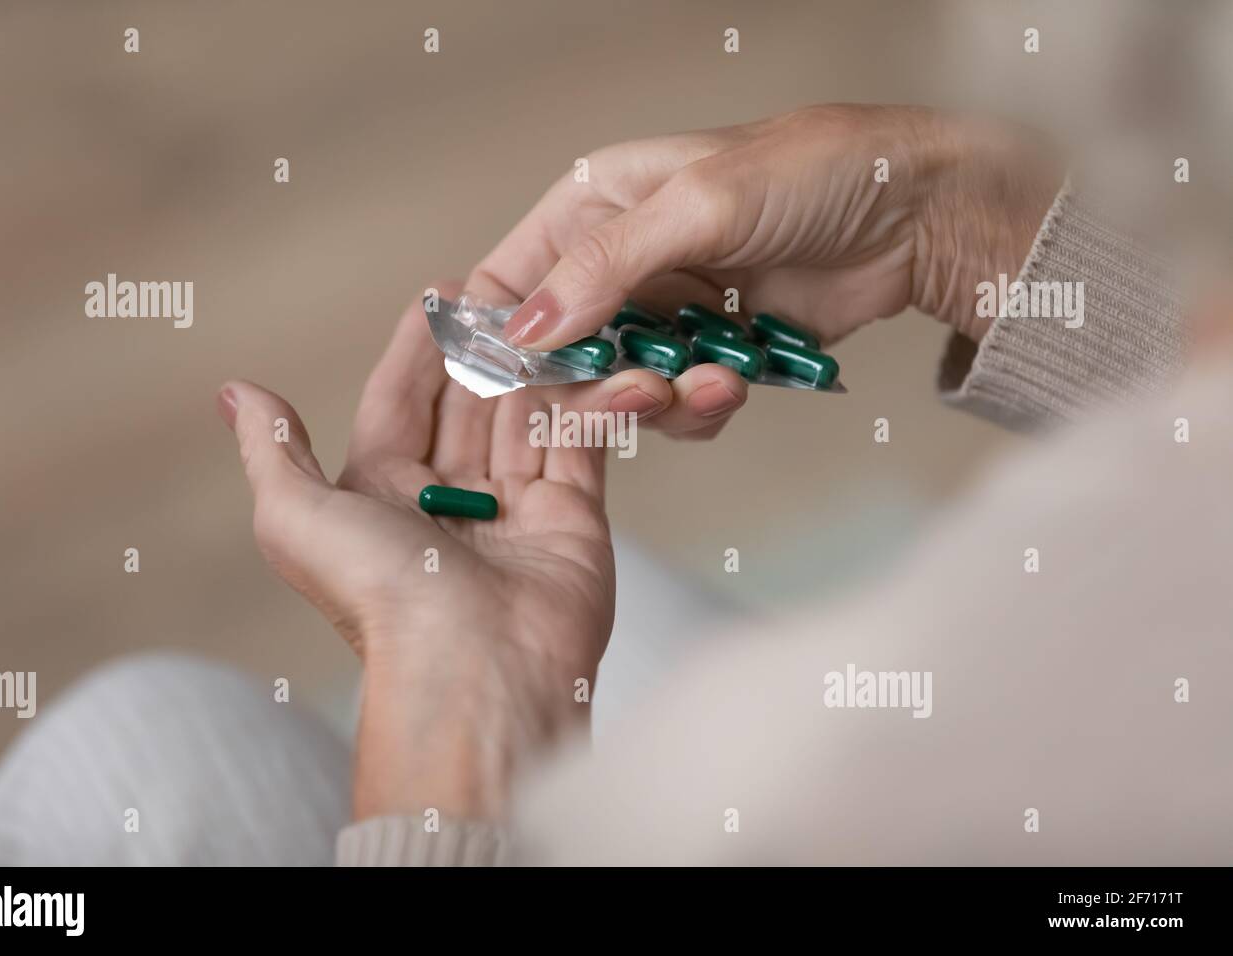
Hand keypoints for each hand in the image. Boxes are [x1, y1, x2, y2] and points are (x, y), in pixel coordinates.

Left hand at [218, 282, 614, 819]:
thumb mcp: (296, 518)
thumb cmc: (380, 597)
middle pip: (468, 402)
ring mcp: (513, 511)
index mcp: (381, 494)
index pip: (401, 401)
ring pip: (526, 417)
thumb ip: (273, 450)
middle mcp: (447, 500)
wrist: (477, 668)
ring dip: (538, 364)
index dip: (417, 347)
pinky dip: (591, 404)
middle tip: (509, 286)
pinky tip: (598, 359)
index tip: (439, 293)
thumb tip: (235, 392)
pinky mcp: (572, 522)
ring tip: (556, 308)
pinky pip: (579, 447)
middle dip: (484, 346)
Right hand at [477, 103, 1061, 365]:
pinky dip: (699, 408)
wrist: (914, 214)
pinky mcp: (711, 353)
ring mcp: (666, 313)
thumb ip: (606, 267)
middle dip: (590, 385)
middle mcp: (619, 263)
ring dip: (654, 401)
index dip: (498, 334)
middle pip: (559, 352)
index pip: (509, 278)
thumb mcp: (698, 205)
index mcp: (593, 206)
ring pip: (617, 388)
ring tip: (709, 382)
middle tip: (638, 392)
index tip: (508, 383)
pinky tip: (734, 383)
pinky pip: (677, 404)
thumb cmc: (811, 173)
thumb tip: (525, 328)